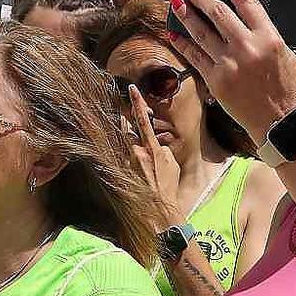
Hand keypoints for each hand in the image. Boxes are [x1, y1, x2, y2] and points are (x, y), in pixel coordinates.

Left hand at [123, 86, 182, 221]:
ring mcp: (128, 162)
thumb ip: (162, 150)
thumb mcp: (172, 163)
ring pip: (125, 142)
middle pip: (127, 128)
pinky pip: (124, 156)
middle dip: (125, 118)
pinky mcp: (124, 170)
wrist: (159, 206)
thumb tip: (154, 145)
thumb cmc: (169, 185)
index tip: (132, 89)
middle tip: (123, 109)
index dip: (138, 103)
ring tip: (131, 138)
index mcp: (152, 148)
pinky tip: (136, 163)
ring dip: (128, 138)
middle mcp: (137, 152)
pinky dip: (129, 155)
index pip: (143, 120)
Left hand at [166, 0, 295, 141]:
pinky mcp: (216, 80)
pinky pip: (195, 56)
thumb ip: (265, 34)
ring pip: (202, 32)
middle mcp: (247, 48)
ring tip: (178, 4)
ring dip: (187, 15)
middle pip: (218, 13)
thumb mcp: (285, 54)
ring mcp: (229, 64)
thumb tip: (243, 19)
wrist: (281, 122)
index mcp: (269, 37)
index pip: (245, 1)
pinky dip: (183, 43)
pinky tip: (175, 34)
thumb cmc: (287, 89)